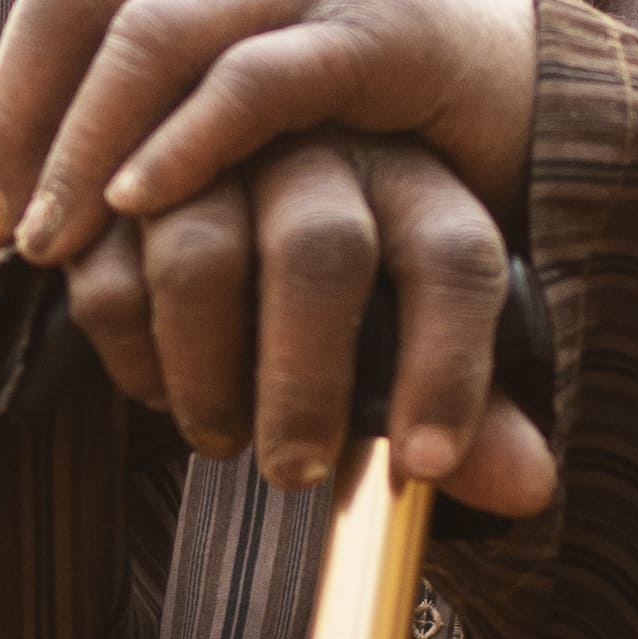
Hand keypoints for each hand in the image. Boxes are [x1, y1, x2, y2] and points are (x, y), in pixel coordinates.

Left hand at [0, 0, 539, 260]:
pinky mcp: (383, 31)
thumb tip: (37, 134)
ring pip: (153, 32)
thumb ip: (178, 100)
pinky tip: (144, 211)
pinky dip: (183, 145)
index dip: (9, 92)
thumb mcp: (281, 107)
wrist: (586, 112)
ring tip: (54, 244)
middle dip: (25, 116)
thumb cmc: (413, 131)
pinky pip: (254, 78)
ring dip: (85, 143)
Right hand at [65, 134, 558, 511]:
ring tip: (220, 440)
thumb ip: (470, 419)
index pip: (454, 259)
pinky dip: (132, 354)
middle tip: (294, 471)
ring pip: (199, 255)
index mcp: (419, 183)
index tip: (423, 466)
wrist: (236, 188)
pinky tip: (156, 391)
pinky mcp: (121, 180)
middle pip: (321, 249)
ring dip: (205, 374)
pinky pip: (110, 271)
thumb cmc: (351, 295)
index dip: (447, 368)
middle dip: (304, 383)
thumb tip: (527, 489)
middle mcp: (325, 149)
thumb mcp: (420, 342)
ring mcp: (212, 155)